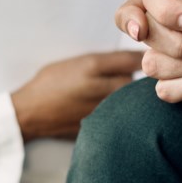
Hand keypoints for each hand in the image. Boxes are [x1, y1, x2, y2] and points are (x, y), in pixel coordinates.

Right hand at [10, 51, 140, 141]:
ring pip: (128, 101)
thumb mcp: (74, 63)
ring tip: (125, 97)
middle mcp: (98, 86)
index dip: (143, 58)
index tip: (151, 58)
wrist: (30, 113)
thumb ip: (101, 62)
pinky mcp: (98, 124)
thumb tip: (129, 62)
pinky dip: (121, 114)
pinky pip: (120, 117)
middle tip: (135, 80)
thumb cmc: (49, 83)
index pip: (129, 59)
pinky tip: (118, 112)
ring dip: (130, 98)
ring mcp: (99, 108)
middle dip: (136, 80)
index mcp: (91, 66)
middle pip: (134, 81)